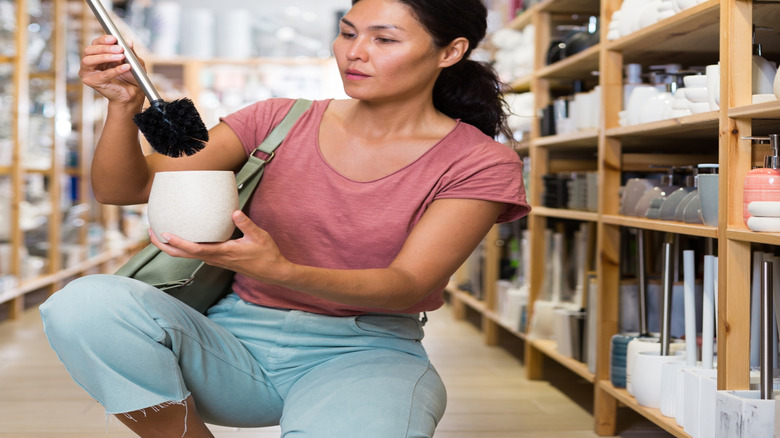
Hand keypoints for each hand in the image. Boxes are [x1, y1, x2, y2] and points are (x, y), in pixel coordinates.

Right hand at [79, 35, 144, 105]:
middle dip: (105, 48)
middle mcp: (90, 62)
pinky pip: (102, 74)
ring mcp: (88, 72)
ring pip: (89, 60)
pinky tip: (125, 67)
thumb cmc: (131, 76)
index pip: (95, 43)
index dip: (103, 40)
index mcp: (97, 54)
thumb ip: (130, 51)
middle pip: (89, 50)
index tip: (114, 38)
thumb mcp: (133, 60)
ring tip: (121, 57)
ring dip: (106, 57)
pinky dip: (115, 70)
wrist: (133, 92)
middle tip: (120, 49)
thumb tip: (128, 41)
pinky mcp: (92, 82)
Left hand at [149, 211, 290, 283]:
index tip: (164, 234)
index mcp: (223, 253)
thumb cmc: (267, 254)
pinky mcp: (218, 259)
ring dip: (172, 247)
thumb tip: (234, 212)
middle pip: (183, 255)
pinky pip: (196, 254)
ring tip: (160, 233)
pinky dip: (184, 247)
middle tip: (151, 232)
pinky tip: (184, 238)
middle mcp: (215, 258)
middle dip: (164, 246)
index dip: (178, 242)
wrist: (273, 271)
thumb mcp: (259, 236)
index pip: (194, 249)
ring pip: (188, 255)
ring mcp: (216, 260)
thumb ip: (245, 224)